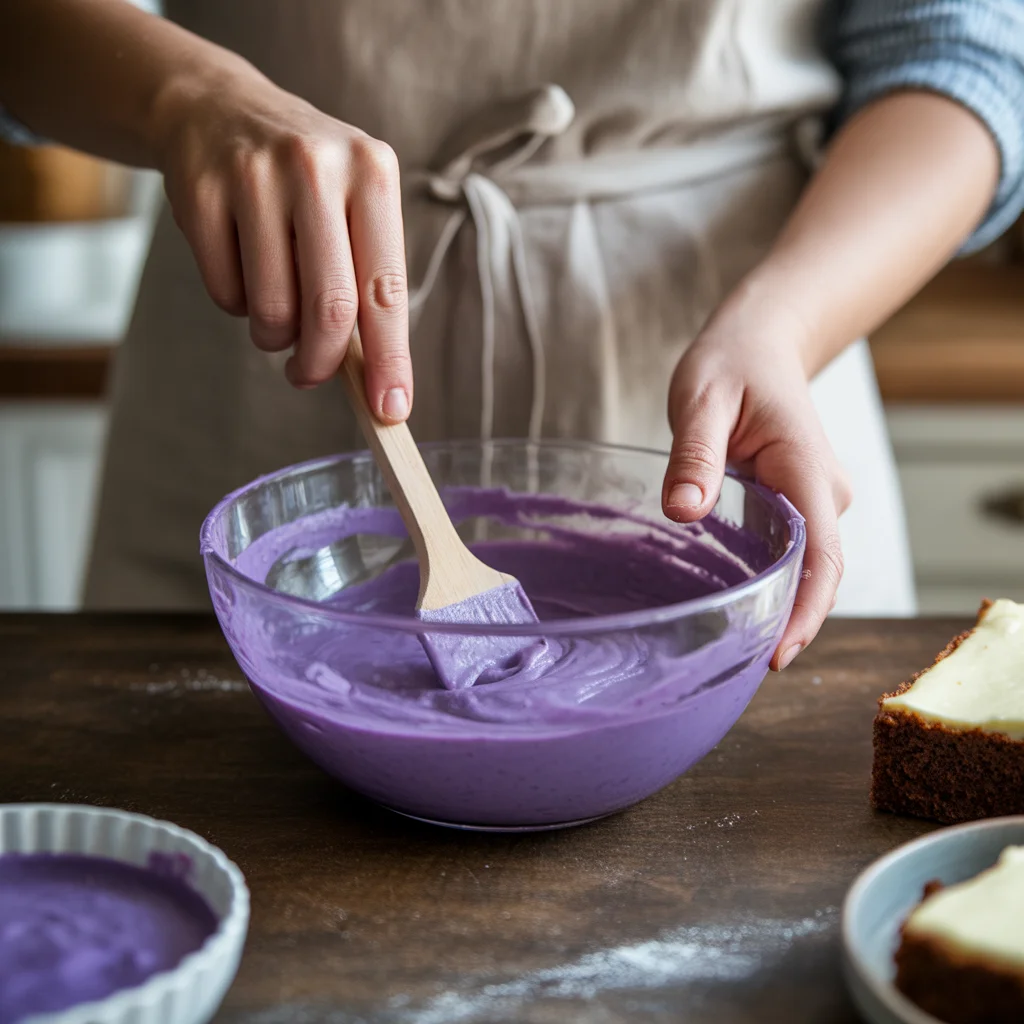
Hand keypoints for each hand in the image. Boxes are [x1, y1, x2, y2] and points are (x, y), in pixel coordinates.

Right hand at [153, 61, 410, 419]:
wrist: (216, 107)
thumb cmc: (305, 183)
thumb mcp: (352, 208)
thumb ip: (367, 283)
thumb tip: (377, 382)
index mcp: (373, 173)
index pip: (386, 289)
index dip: (389, 359)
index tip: (390, 409)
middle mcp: (318, 165)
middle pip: (329, 308)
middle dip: (321, 361)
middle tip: (308, 375)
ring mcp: (254, 174)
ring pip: (271, 309)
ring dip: (273, 334)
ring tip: (275, 305)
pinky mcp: (199, 190)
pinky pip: (225, 292)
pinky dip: (236, 303)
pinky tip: (240, 267)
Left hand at [662, 292, 850, 669]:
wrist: (761, 342)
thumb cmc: (732, 364)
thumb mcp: (702, 401)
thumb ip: (694, 456)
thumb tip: (684, 512)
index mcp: (806, 469)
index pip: (820, 556)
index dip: (804, 612)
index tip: (777, 655)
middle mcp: (823, 492)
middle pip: (816, 573)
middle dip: (787, 623)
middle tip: (732, 663)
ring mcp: (815, 499)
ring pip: (804, 566)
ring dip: (777, 605)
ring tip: (727, 645)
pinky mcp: (799, 502)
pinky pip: (790, 551)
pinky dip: (769, 581)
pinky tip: (733, 603)